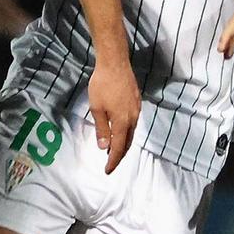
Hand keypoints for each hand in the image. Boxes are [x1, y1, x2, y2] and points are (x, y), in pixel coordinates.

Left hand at [86, 59, 139, 173]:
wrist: (115, 63)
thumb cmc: (102, 84)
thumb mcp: (96, 108)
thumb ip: (101, 129)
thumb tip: (104, 147)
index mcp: (122, 122)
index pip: (119, 148)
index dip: (113, 161)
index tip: (107, 170)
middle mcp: (133, 118)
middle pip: (128, 142)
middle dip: (119, 155)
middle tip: (110, 163)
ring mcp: (136, 110)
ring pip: (131, 132)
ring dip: (123, 143)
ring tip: (113, 149)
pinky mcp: (136, 102)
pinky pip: (132, 123)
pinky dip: (126, 132)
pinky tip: (119, 131)